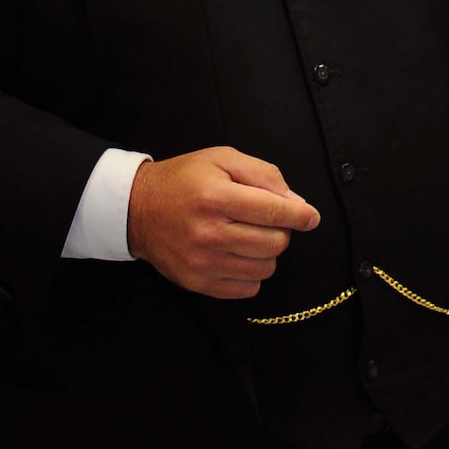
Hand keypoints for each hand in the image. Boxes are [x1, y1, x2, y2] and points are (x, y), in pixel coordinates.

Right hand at [127, 147, 319, 299]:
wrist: (138, 209)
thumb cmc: (185, 179)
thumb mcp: (221, 159)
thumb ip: (262, 174)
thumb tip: (296, 203)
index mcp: (216, 196)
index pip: (273, 212)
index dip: (300, 215)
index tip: (311, 217)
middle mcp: (209, 232)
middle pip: (274, 242)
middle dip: (281, 230)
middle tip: (266, 220)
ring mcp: (203, 262)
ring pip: (264, 268)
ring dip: (266, 252)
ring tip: (250, 236)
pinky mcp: (198, 283)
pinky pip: (247, 289)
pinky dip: (252, 273)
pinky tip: (238, 255)